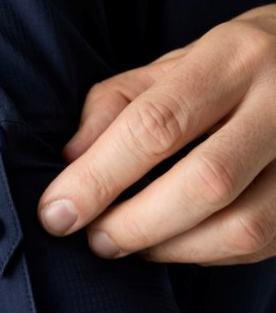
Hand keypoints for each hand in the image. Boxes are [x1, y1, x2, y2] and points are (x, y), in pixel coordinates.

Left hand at [37, 4, 275, 264]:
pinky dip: (204, 254)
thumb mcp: (168, 65)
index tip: (56, 214)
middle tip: (95, 240)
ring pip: (240, 226)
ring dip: (170, 248)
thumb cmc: (225, 68)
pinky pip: (258, 244)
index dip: (97, 179)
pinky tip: (174, 241)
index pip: (155, 125)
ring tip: (131, 243)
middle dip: (134, 224)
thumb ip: (114, 106)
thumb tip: (71, 161)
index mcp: (231, 58)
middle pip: (204, 183)